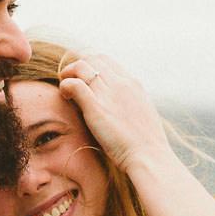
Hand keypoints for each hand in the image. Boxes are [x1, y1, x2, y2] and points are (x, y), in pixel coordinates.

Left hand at [56, 55, 173, 174]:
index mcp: (133, 84)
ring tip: (65, 87)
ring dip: (69, 73)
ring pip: (81, 66)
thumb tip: (120, 107)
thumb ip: (130, 105)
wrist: (149, 156)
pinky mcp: (96, 107)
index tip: (83, 78)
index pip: (106, 61)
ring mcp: (108, 93)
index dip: (90, 65)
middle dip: (78, 65)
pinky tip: (65, 96)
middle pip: (92, 58)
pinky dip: (65, 85)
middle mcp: (121, 83)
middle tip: (70, 79)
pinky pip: (74, 84)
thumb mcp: (142, 115)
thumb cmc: (146, 144)